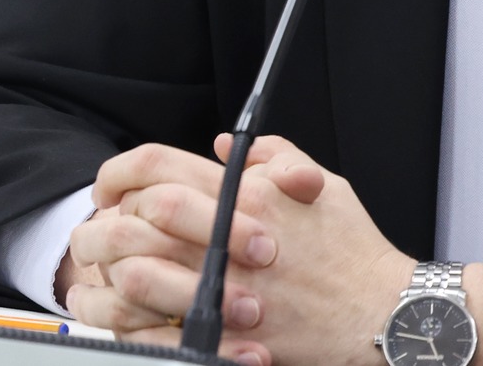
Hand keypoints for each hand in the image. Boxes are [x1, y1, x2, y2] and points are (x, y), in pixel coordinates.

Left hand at [62, 135, 467, 365]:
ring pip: (140, 275)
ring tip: (105, 270)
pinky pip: (163, 331)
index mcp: (247, 196)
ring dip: (113, 270)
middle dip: (108, 218)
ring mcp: (228, 291)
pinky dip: (137, 323)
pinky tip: (129, 316)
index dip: (122, 170)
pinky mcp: (230, 337)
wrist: (384, 312)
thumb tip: (223, 145)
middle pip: (140, 217)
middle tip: (98, 225)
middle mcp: (231, 238)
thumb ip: (272, 156)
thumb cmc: (355, 248)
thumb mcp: (320, 183)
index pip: (161, 166)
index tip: (109, 183)